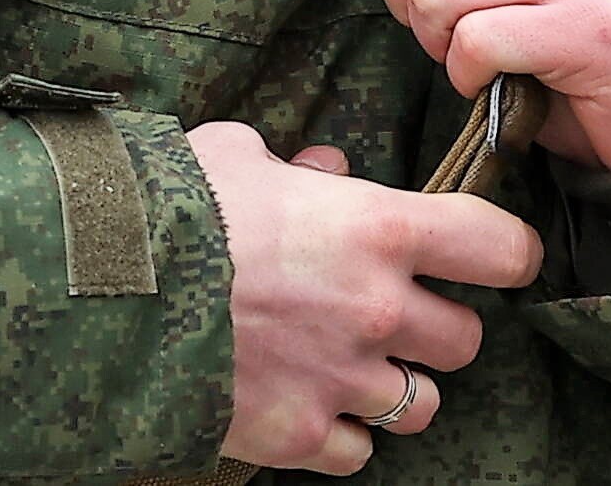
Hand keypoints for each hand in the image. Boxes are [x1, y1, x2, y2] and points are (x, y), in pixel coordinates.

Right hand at [189, 124, 539, 474]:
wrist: (104, 294)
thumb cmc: (172, 212)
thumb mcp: (237, 157)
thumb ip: (296, 169)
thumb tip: (325, 174)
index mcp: (378, 228)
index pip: (500, 248)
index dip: (506, 253)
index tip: (493, 257)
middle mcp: (378, 310)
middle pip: (465, 338)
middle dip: (435, 328)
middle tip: (392, 315)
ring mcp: (342, 380)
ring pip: (423, 405)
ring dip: (398, 387)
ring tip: (354, 367)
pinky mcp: (300, 437)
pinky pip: (357, 452)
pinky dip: (340, 435)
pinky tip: (308, 405)